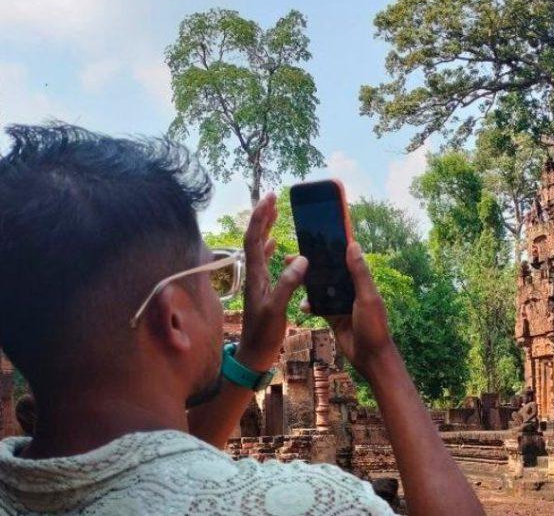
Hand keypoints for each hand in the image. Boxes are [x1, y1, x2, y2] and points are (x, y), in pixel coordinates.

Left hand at [237, 192, 307, 370]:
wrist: (254, 355)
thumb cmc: (264, 334)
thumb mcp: (277, 309)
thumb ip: (287, 284)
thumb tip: (300, 258)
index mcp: (256, 276)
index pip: (254, 239)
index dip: (260, 217)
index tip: (270, 198)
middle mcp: (254, 275)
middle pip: (254, 238)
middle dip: (262, 216)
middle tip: (272, 198)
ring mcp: (258, 282)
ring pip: (258, 247)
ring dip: (265, 228)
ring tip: (274, 213)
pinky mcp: (263, 289)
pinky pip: (264, 261)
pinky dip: (268, 247)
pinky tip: (274, 243)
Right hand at [298, 241, 394, 377]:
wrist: (370, 357)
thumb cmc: (373, 326)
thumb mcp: (366, 297)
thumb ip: (359, 273)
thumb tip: (353, 244)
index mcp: (361, 281)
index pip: (345, 258)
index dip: (332, 248)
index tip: (315, 237)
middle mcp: (351, 289)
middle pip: (329, 272)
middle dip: (312, 265)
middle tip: (290, 257)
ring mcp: (341, 303)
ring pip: (321, 288)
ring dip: (307, 284)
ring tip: (291, 278)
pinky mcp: (333, 317)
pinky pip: (318, 306)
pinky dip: (309, 305)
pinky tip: (302, 306)